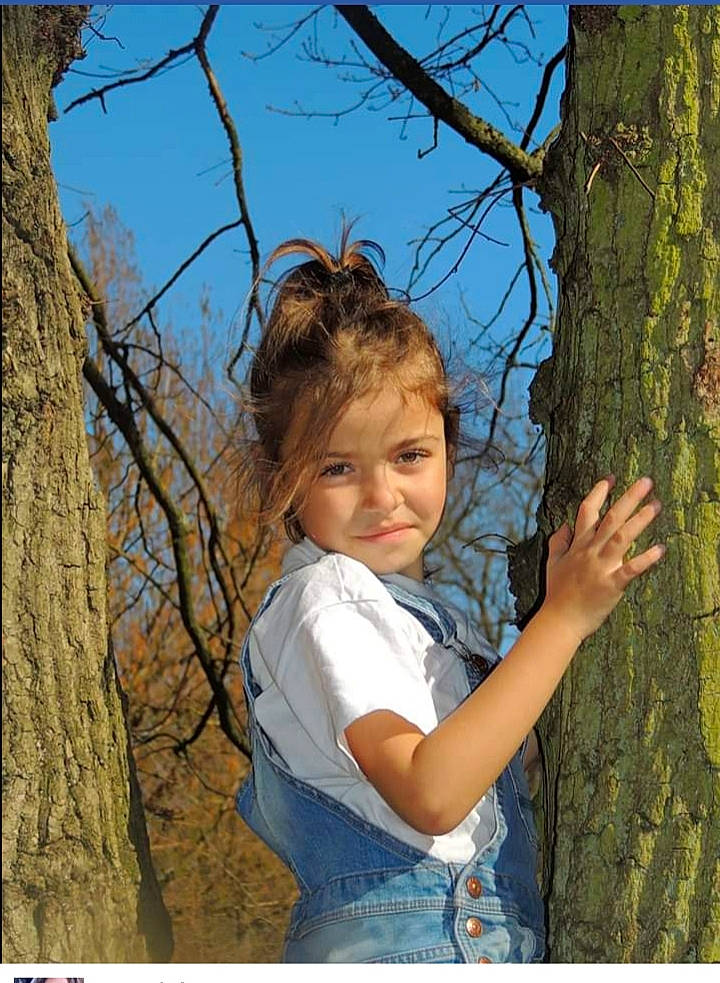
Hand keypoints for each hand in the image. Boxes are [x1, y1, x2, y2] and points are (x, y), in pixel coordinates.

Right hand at [542, 475, 664, 643]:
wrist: (559, 620)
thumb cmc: (557, 593)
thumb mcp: (552, 563)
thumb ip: (558, 542)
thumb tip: (565, 525)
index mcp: (578, 545)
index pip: (588, 512)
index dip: (599, 492)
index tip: (611, 478)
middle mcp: (590, 551)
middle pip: (611, 518)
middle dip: (629, 498)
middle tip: (646, 481)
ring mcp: (601, 567)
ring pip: (622, 537)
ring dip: (640, 520)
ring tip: (656, 505)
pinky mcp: (611, 585)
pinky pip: (631, 569)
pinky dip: (645, 559)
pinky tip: (660, 549)